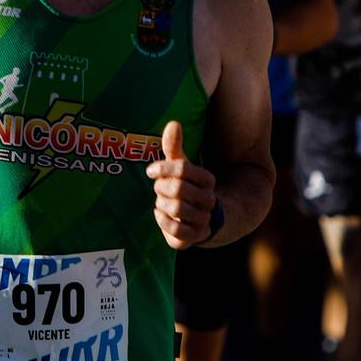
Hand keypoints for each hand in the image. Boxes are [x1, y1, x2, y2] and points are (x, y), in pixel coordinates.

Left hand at [146, 121, 217, 248]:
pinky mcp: (194, 237)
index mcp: (208, 180)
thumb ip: (174, 147)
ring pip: (176, 208)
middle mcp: (209, 200)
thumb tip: (173, 123)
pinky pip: (174, 228)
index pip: (183, 169)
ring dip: (160, 203)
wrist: (198, 219)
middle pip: (178, 188)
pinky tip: (160, 215)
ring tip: (160, 202)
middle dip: (160, 187)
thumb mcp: (179, 166)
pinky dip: (162, 220)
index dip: (163, 168)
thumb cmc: (184, 186)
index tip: (150, 171)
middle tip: (157, 188)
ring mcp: (203, 219)